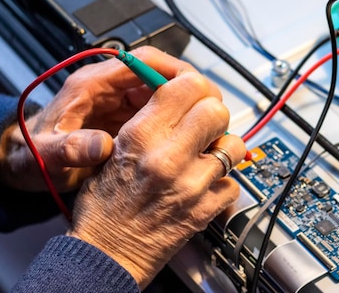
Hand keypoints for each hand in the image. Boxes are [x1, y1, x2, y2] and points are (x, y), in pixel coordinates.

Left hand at [0, 47, 190, 191]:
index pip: (143, 60)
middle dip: (189, 87)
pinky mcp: (127, 116)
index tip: (196, 86)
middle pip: (161, 73)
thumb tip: (101, 145)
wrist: (25, 162)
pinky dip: (177, 119)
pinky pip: (160, 110)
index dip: (174, 69)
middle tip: (212, 106)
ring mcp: (121, 101)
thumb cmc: (32, 153)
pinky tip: (189, 136)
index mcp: (93, 84)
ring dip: (187, 104)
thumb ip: (70, 148)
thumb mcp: (47, 154)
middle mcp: (111, 87)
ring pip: (165, 92)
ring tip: (206, 123)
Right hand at [66, 64, 245, 287]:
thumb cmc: (105, 205)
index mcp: (142, 135)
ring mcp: (191, 185)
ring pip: (234, 145)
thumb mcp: (114, 149)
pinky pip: (233, 182)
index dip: (195, 87)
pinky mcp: (206, 210)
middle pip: (217, 110)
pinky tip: (205, 185)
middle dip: (213, 114)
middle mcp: (169, 157)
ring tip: (207, 156)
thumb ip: (149, 120)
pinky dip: (223, 184)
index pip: (188, 85)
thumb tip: (179, 95)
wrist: (106, 254)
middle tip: (204, 125)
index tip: (195, 94)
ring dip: (224, 148)